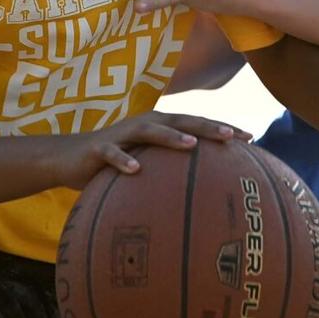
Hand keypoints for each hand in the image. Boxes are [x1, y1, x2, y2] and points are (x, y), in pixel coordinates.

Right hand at [54, 110, 249, 190]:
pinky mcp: (98, 148)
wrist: (68, 157)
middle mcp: (144, 124)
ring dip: (171, 137)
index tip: (251, 138)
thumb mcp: (146, 165)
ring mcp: (121, 134)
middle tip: (231, 137)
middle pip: (180, 121)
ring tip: (191, 145)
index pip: (196, 125)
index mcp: (159, 127)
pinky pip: (112, 154)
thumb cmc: (114, 163)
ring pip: (150, 131)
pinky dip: (123, 160)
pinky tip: (136, 170)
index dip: (222, 128)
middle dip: (206, 127)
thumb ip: (171, 172)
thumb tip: (208, 195)